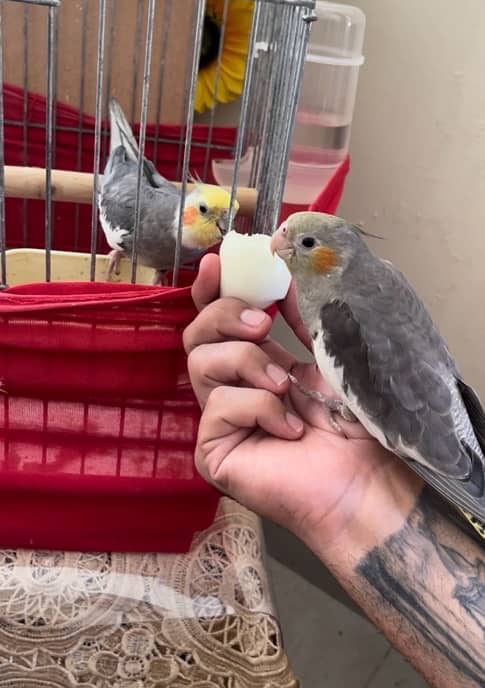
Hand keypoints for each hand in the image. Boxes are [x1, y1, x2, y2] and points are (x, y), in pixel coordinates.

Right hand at [184, 254, 421, 563]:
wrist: (363, 478)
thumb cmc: (353, 423)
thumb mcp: (327, 353)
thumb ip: (301, 314)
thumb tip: (283, 268)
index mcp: (255, 363)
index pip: (216, 320)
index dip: (210, 291)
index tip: (214, 263)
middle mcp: (232, 388)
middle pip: (196, 334)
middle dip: (224, 317)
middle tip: (261, 324)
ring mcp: (220, 419)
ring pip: (200, 363)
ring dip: (247, 363)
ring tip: (284, 385)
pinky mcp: (213, 449)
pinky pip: (218, 405)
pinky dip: (259, 408)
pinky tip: (288, 430)